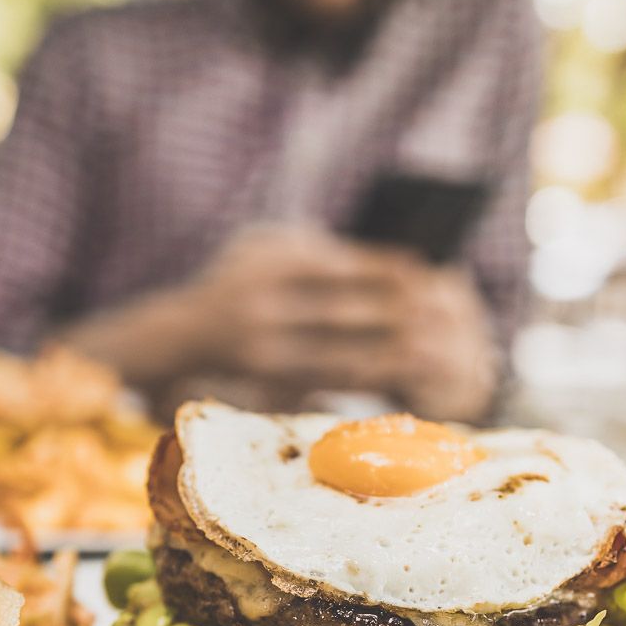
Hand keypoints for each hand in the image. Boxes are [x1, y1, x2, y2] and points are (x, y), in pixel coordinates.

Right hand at [187, 225, 498, 421]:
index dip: (384, 269)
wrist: (183, 332)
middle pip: (344, 312)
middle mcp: (263, 305)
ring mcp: (264, 347)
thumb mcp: (268, 246)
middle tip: (442, 314)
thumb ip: (319, 250)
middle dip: (396, 314)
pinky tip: (399, 374)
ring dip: (391, 354)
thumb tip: (394, 264)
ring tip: (434, 351)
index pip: (339, 265)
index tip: (424, 270)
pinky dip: (368, 376)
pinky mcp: (269, 379)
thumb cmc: (241, 279)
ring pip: (340, 352)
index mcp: (270, 263)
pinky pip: (328, 379)